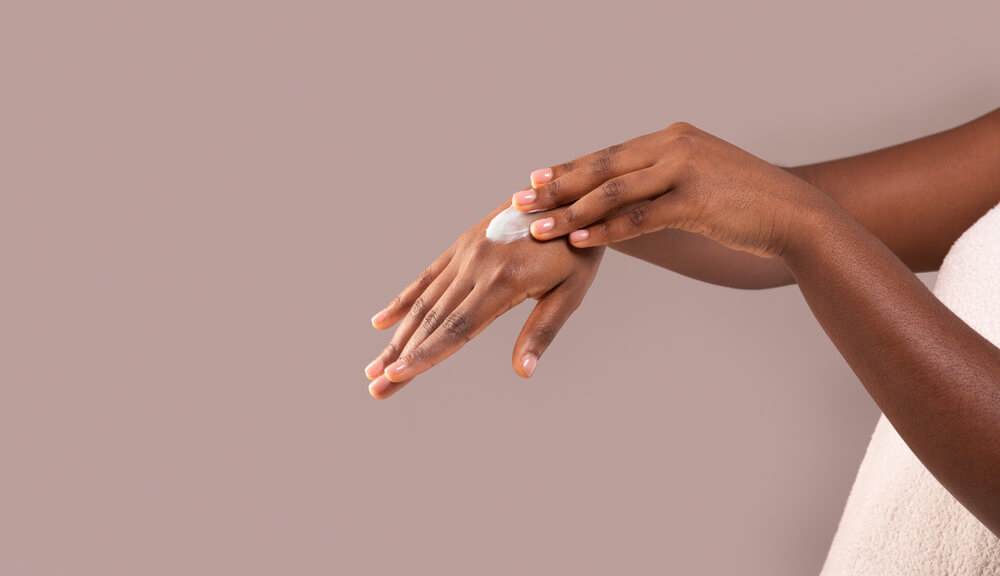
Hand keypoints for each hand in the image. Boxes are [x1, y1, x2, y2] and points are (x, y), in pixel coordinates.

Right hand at [365, 204, 602, 398]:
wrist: (574, 195)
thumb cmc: (578, 251)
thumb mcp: (571, 292)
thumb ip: (542, 331)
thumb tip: (522, 371)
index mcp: (503, 281)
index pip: (457, 328)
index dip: (425, 355)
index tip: (397, 376)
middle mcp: (477, 265)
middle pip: (432, 321)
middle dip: (401, 357)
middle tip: (375, 388)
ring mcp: (466, 253)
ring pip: (424, 302)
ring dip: (397, 337)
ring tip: (373, 367)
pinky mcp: (463, 244)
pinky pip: (428, 276)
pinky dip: (404, 300)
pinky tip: (381, 322)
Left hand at [512, 122, 829, 257]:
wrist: (795, 214)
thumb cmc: (745, 204)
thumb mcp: (698, 181)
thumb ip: (662, 182)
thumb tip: (624, 202)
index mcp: (671, 138)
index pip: (608, 154)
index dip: (568, 169)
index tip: (534, 182)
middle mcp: (673, 146)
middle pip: (601, 167)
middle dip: (557, 187)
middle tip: (520, 202)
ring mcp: (684, 170)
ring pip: (613, 191)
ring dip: (571, 212)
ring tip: (538, 227)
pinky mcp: (695, 200)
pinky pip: (639, 217)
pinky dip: (606, 230)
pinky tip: (579, 240)